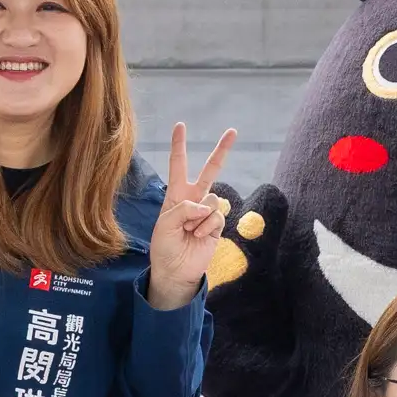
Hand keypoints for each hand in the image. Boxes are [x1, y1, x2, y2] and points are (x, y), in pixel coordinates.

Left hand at [145, 124, 236, 309]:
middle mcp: (194, 199)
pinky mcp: (217, 225)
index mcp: (176, 194)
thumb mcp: (165, 224)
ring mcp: (207, 212)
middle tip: (232, 131)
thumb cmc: (164, 246)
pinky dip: (206, 227)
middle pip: (210, 170)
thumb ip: (183, 208)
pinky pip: (217, 216)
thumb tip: (205, 206)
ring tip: (189, 232)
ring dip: (198, 217)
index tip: (180, 125)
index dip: (179, 146)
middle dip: (221, 151)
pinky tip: (198, 237)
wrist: (176, 270)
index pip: (178, 165)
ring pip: (212, 200)